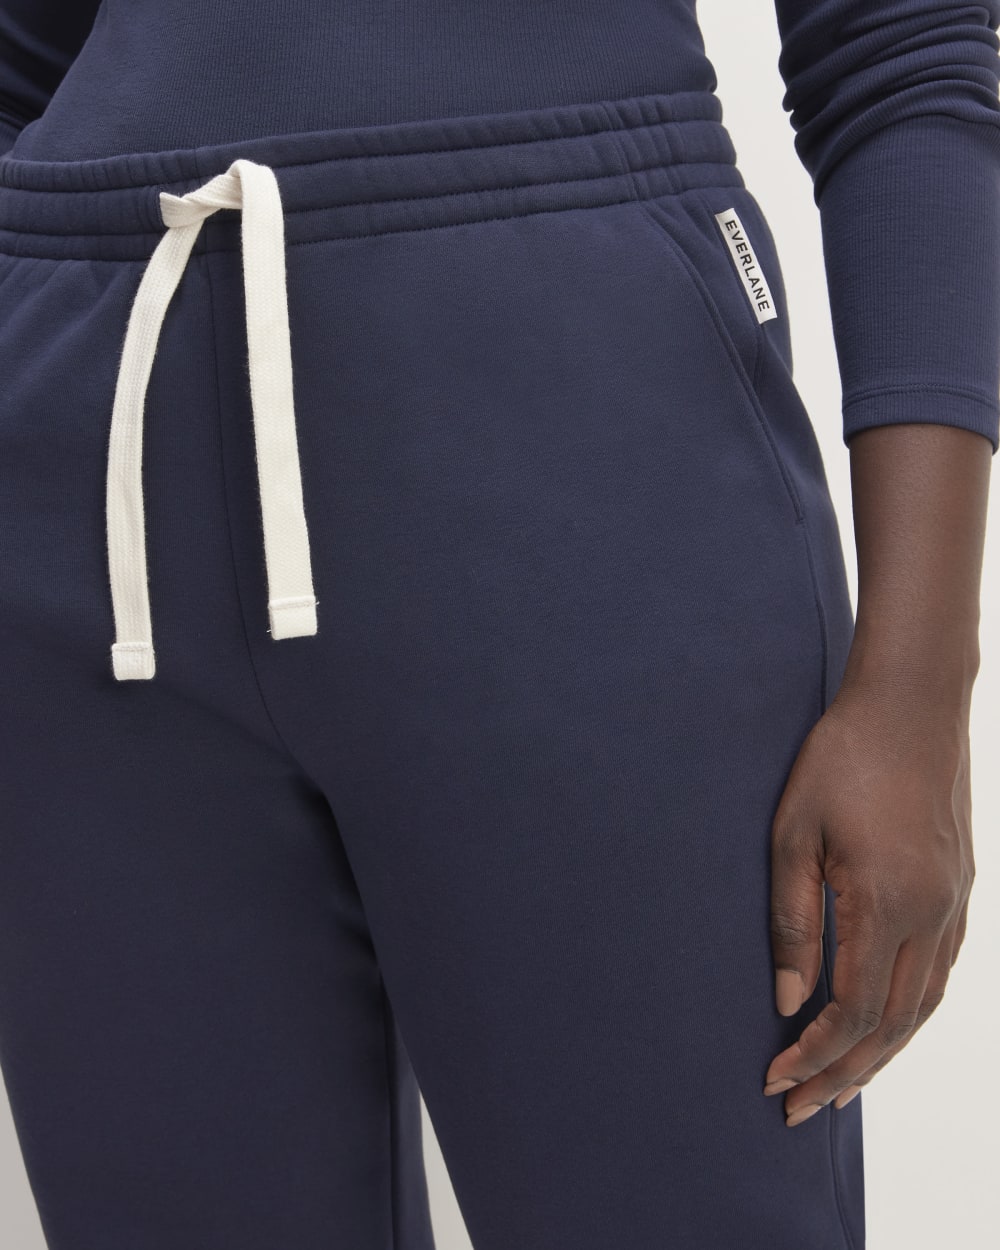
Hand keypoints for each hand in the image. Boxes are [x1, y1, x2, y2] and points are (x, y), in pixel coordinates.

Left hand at [762, 675, 974, 1126]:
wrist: (910, 705)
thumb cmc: (840, 760)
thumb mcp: (793, 835)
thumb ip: (792, 922)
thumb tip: (788, 1001)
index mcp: (887, 903)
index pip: (851, 1011)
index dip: (812, 1055)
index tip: (773, 1081)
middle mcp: (933, 916)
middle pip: (891, 1025)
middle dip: (843, 1074)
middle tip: (799, 1110)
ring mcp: (956, 906)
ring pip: (922, 1008)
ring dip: (879, 1053)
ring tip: (838, 1086)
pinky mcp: (961, 892)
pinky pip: (939, 977)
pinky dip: (908, 1016)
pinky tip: (883, 1027)